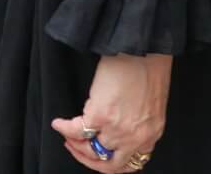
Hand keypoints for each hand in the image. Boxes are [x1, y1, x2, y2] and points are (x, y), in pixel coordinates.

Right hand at [52, 54, 170, 170]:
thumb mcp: (151, 104)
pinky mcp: (101, 115)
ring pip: (92, 150)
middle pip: (109, 163)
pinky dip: (64, 129)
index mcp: (151, 134)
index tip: (98, 155)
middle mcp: (135, 137)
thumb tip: (120, 124)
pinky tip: (59, 123)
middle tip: (76, 148)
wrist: (142, 49)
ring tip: (67, 136)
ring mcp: (118, 129)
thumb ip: (139, 120)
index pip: (130, 163)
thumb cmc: (149, 67)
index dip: (109, 162)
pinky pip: (77, 130)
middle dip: (89, 159)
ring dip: (75, 145)